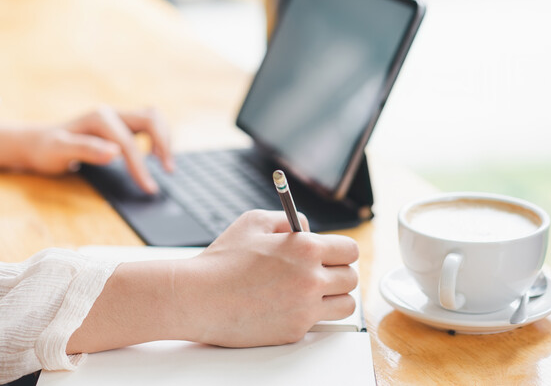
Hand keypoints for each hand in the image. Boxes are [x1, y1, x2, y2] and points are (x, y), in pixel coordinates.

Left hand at [21, 106, 173, 192]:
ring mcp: (116, 118)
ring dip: (164, 138)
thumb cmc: (46, 150)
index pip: (128, 143)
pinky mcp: (120, 125)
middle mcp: (111, 114)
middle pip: (150, 119)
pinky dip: (158, 138)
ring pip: (153, 118)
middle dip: (163, 142)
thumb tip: (115, 153)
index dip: (140, 166)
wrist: (37, 143)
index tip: (148, 188)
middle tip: (168, 170)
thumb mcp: (59, 151)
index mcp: (99, 119)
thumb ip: (86, 150)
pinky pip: (148, 125)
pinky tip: (154, 156)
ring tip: (166, 164)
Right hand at [66, 210, 359, 353]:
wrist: (198, 298)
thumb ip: (287, 220)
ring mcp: (305, 309)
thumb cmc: (222, 260)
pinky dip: (308, 315)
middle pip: (352, 279)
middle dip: (339, 274)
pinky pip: (318, 323)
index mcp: (306, 249)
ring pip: (345, 305)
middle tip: (322, 273)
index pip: (350, 251)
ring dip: (334, 298)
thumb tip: (306, 227)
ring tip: (313, 292)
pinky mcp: (294, 331)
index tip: (333, 254)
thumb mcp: (253, 222)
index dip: (341, 251)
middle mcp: (311, 280)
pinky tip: (287, 306)